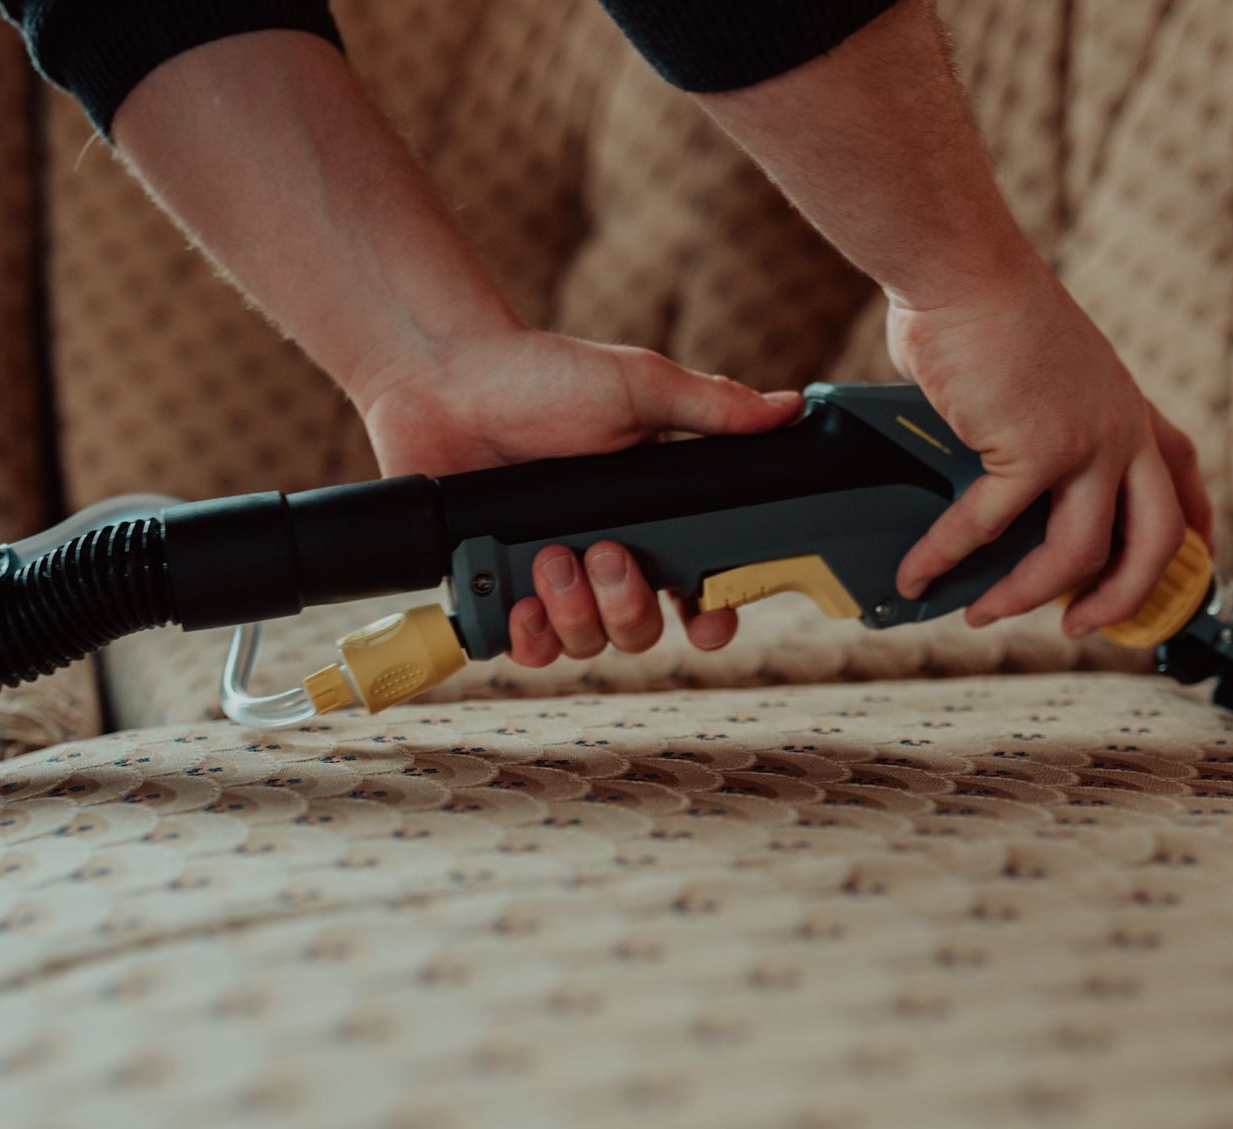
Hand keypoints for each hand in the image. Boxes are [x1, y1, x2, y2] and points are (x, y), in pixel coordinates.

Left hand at [356, 323, 802, 665]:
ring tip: (549, 557)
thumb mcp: (637, 386)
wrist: (443, 379)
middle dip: (628, 605)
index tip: (707, 618)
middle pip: (642, 631)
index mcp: (650, 518)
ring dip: (576, 614)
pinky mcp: (493, 591)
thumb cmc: (539, 376)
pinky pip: (524, 648)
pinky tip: (521, 605)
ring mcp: (548, 579)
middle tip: (602, 552)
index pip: (699, 589)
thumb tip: (789, 409)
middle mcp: (603, 557)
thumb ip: (711, 408)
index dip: (712, 617)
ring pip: (587, 645)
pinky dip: (528, 638)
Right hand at [886, 254, 1213, 638]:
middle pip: (1156, 541)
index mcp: (1128, 407)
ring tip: (983, 615)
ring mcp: (1085, 443)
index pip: (1183, 481)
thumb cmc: (983, 306)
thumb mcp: (1042, 371)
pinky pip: (989, 527)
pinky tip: (918, 573)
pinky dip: (946, 557)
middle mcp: (1122, 429)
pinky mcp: (1033, 450)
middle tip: (1083, 628)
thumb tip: (985, 471)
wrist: (961, 268)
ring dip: (1025, 596)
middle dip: (1124, 599)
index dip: (1192, 537)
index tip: (1184, 572)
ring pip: (1077, 554)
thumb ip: (1037, 425)